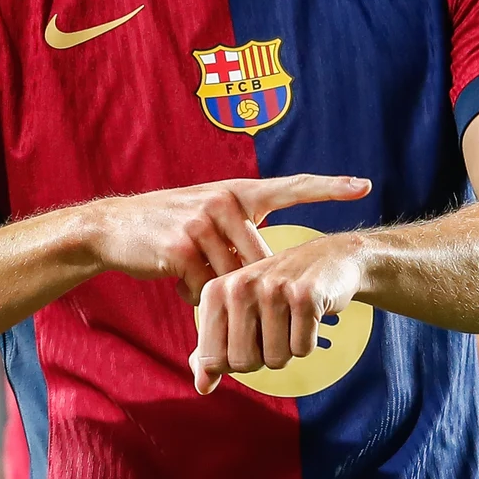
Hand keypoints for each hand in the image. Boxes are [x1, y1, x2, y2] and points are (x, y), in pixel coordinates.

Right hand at [84, 174, 370, 304]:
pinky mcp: (183, 247)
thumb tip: (275, 270)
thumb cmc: (169, 228)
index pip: (292, 187)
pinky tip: (174, 277)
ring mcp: (203, 221)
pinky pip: (204, 289)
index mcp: (238, 192)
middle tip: (212, 279)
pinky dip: (192, 293)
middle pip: (263, 260)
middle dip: (245, 283)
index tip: (364, 184)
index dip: (329, 188)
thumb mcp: (209, 218)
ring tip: (188, 272)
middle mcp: (225, 200)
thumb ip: (241, 233)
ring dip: (213, 288)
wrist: (114, 228)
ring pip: (234, 278)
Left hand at [190, 232, 365, 394]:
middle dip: (262, 357)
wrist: (326, 260)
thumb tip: (202, 387)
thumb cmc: (275, 292)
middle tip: (273, 328)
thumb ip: (214, 350)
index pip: (212, 360)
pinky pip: (302, 349)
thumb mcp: (237, 314)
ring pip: (275, 359)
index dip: (234, 360)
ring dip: (287, 349)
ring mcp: (272, 289)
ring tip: (290, 319)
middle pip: (243, 363)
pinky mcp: (305, 296)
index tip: (248, 335)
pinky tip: (308, 316)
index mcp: (215, 292)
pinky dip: (308, 341)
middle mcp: (239, 287)